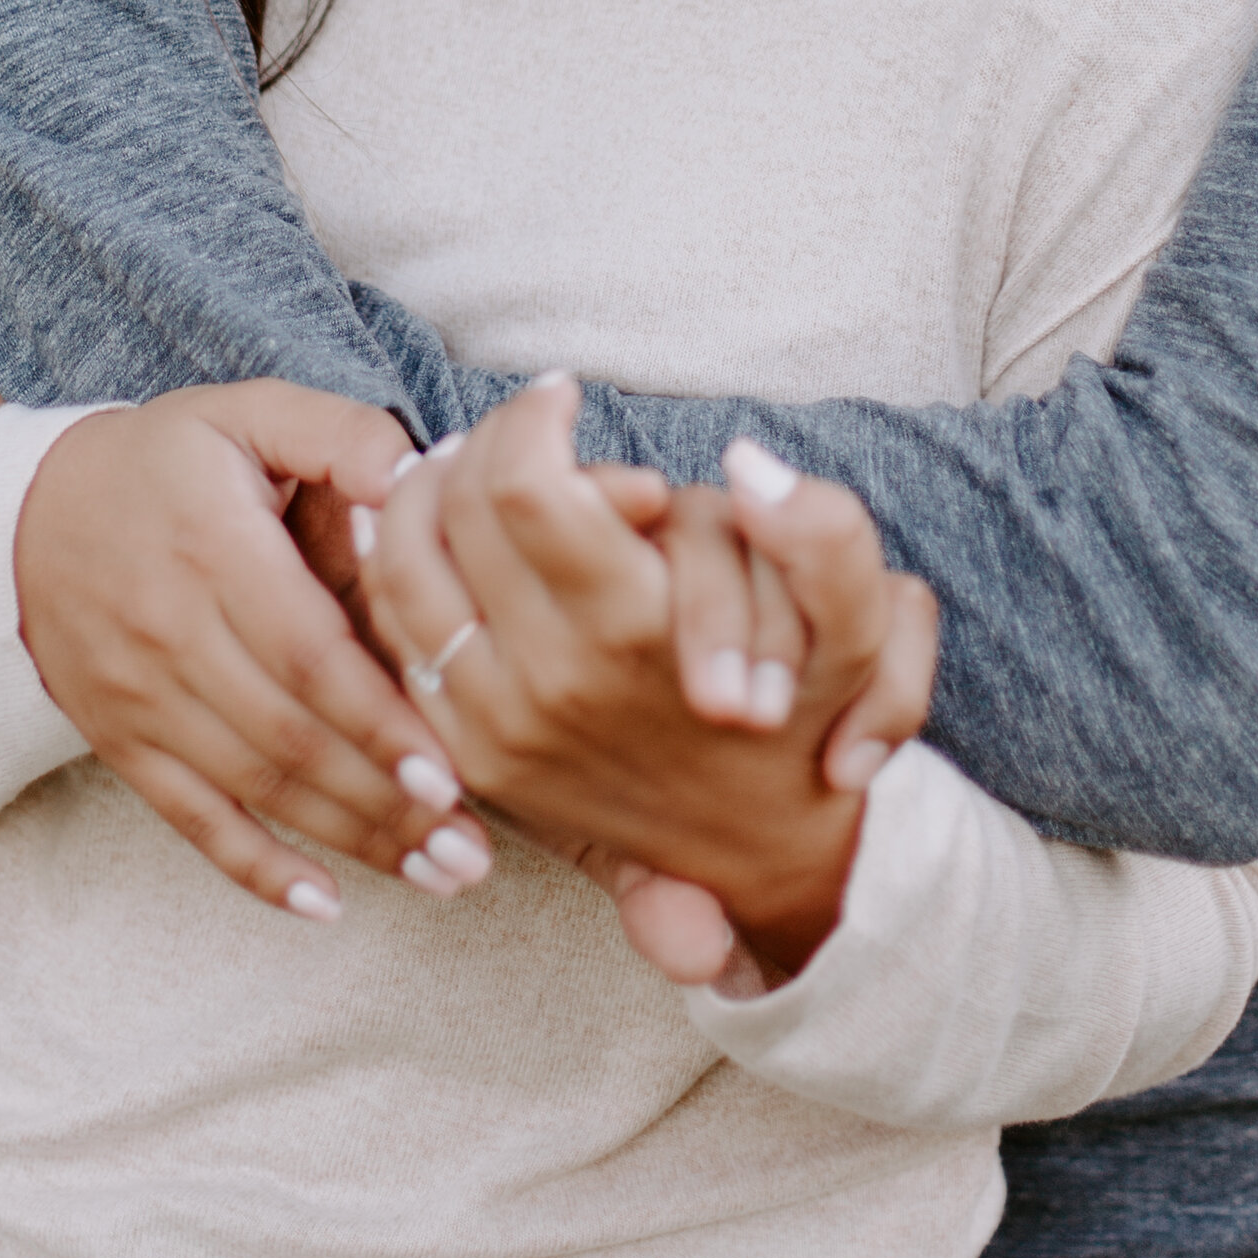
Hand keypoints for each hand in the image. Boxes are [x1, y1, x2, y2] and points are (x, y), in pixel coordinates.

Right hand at [13, 383, 493, 923]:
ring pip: (254, 787)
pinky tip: (324, 905)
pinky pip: (190, 819)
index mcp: (213, 547)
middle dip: (386, 800)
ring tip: (439, 877)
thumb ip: (341, 434)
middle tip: (474, 851)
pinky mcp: (120, 741)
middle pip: (289, 735)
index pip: (306, 652)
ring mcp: (139, 697)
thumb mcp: (248, 412)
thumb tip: (422, 478)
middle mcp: (170, 631)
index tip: (452, 771)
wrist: (27, 512)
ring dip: (350, 841)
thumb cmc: (168, 460)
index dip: (378, 718)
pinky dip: (256, 869)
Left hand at [360, 379, 937, 978]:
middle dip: (480, 442)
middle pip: (451, 509)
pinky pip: (396, 636)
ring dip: (421, 494)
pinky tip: (426, 523)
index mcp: (634, 633)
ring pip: (400, 566)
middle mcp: (547, 682)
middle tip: (520, 426)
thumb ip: (824, 538)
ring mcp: (493, 726)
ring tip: (467, 462)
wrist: (763, 862)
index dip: (534, 416)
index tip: (562, 395)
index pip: (523, 484)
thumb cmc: (807, 723)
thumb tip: (747, 464)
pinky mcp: (467, 753)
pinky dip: (396, 566)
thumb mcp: (861, 636)